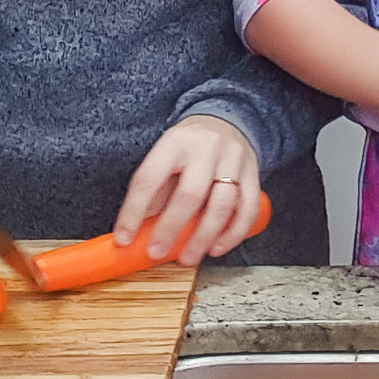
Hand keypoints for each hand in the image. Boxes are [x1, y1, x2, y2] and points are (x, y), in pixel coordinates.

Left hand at [115, 116, 264, 264]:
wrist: (227, 120)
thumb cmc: (189, 147)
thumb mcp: (165, 156)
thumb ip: (154, 192)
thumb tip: (135, 230)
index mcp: (175, 142)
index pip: (150, 178)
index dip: (134, 211)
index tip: (124, 238)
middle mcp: (206, 148)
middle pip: (191, 193)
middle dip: (172, 228)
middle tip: (158, 252)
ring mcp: (234, 160)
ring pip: (223, 204)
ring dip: (204, 236)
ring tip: (189, 257)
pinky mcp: (254, 174)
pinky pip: (247, 209)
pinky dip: (233, 234)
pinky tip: (217, 248)